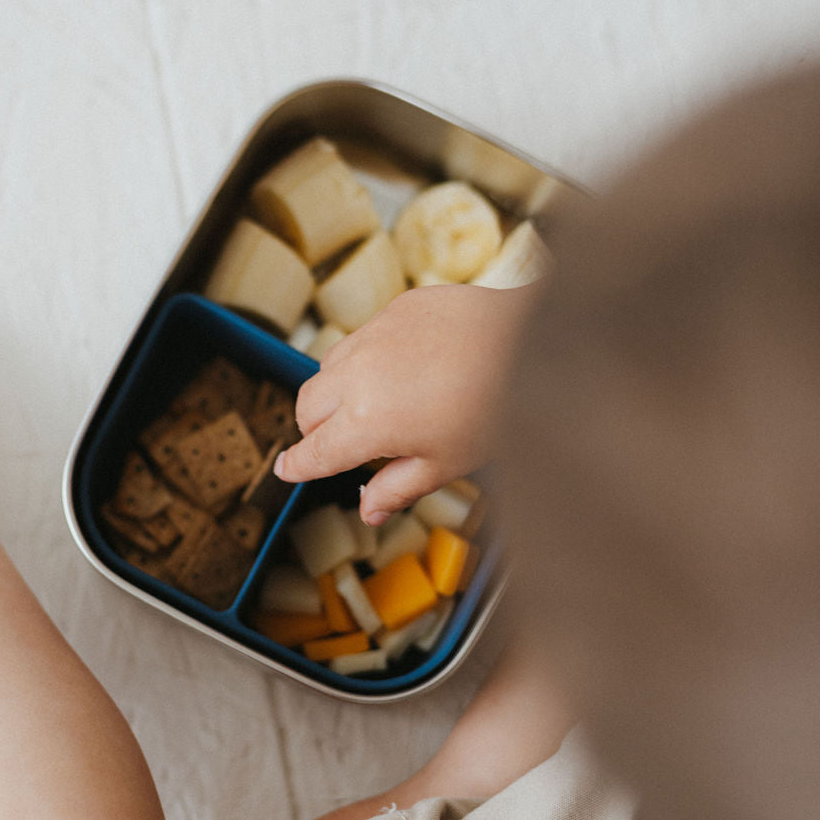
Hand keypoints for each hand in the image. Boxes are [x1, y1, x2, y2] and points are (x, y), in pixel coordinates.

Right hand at [275, 284, 539, 524]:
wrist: (533, 341)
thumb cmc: (496, 407)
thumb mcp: (446, 463)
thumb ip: (398, 488)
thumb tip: (368, 511)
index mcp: (366, 423)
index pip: (314, 451)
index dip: (298, 465)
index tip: (286, 468)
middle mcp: (358, 375)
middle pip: (309, 406)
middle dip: (316, 429)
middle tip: (341, 445)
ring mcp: (375, 335)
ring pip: (330, 366)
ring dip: (337, 390)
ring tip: (374, 405)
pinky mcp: (397, 308)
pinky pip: (363, 336)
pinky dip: (367, 358)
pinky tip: (404, 369)